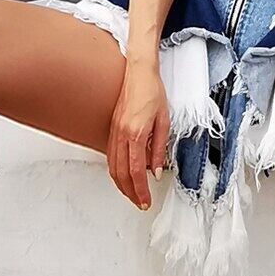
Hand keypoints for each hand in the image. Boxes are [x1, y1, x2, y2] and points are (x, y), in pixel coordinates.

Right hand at [106, 60, 169, 210]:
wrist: (139, 73)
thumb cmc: (153, 92)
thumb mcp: (164, 121)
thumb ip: (159, 148)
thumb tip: (155, 171)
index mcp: (136, 134)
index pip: (135, 171)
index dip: (140, 190)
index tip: (145, 201)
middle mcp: (122, 135)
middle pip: (121, 174)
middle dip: (129, 192)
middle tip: (139, 202)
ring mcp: (114, 132)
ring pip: (112, 167)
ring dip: (121, 184)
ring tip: (132, 193)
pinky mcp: (112, 128)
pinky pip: (110, 156)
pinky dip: (116, 170)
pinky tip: (123, 174)